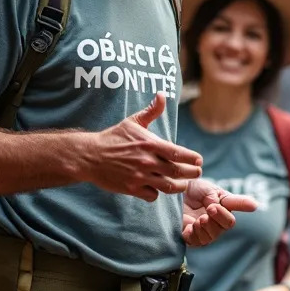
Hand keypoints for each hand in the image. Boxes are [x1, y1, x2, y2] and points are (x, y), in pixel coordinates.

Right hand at [82, 94, 202, 200]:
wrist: (90, 156)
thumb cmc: (113, 137)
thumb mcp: (132, 122)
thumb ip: (151, 111)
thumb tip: (162, 95)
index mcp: (150, 144)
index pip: (178, 153)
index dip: (192, 158)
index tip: (199, 160)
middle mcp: (147, 161)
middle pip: (178, 172)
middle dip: (192, 173)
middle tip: (197, 172)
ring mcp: (140, 176)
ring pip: (168, 186)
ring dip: (180, 186)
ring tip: (184, 184)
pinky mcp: (132, 189)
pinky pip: (152, 195)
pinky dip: (157, 193)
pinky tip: (158, 188)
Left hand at [181, 177, 257, 246]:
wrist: (172, 190)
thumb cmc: (193, 188)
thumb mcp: (212, 190)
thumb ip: (229, 200)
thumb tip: (255, 206)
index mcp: (222, 211)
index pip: (230, 219)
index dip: (225, 215)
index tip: (215, 205)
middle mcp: (214, 223)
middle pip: (224, 228)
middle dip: (218, 219)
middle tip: (210, 209)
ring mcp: (201, 231)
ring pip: (211, 237)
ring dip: (207, 228)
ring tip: (200, 219)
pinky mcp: (188, 236)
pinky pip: (196, 242)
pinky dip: (195, 235)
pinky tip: (191, 226)